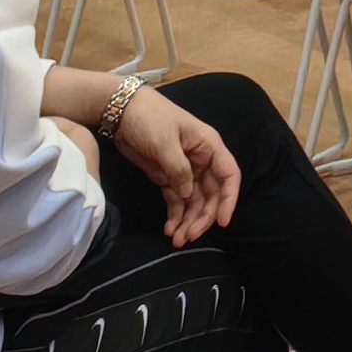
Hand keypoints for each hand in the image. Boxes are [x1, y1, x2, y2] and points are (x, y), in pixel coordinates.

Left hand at [112, 86, 239, 244]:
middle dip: (202, 217)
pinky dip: (175, 216)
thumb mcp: (165, 143)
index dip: (229, 199)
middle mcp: (201, 160)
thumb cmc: (150, 119)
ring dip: (189, 221)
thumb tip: (189, 194)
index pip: (229, 175)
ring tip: (177, 240)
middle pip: (211, 194)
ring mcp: (184, 170)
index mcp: (208, 147)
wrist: (122, 112)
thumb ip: (179, 170)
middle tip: (189, 237)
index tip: (222, 222)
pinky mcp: (167, 177)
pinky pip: (177, 200)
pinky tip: (169, 230)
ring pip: (194, 201)